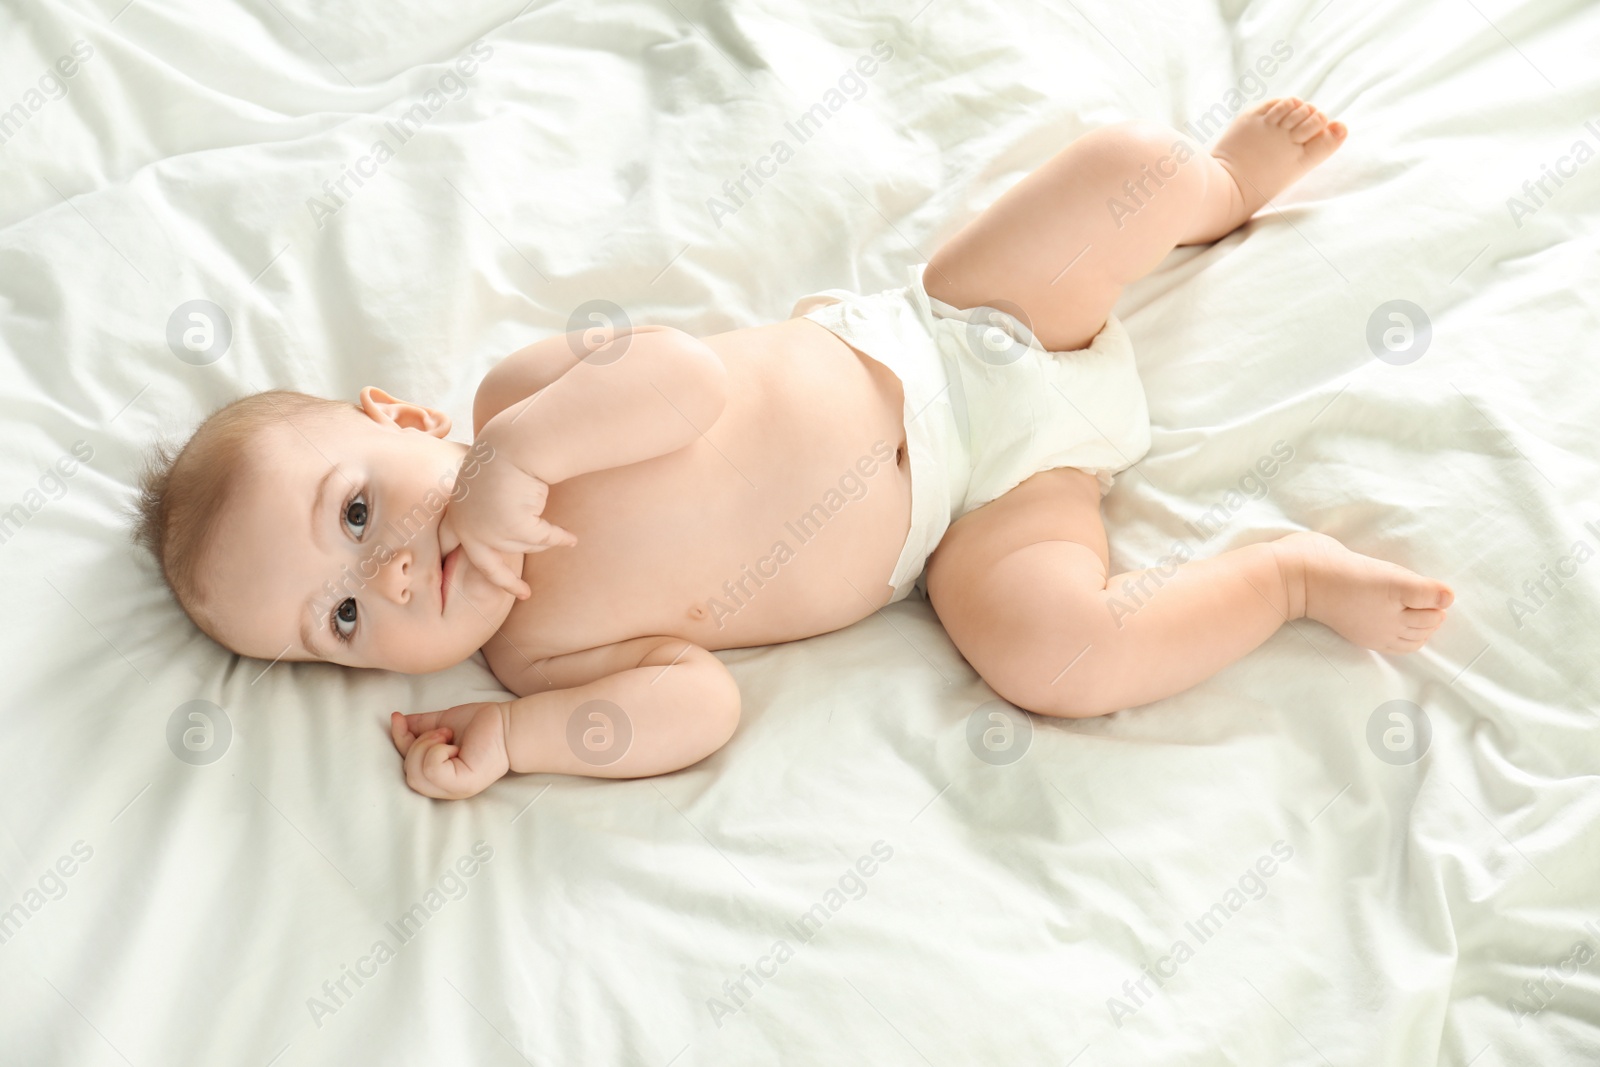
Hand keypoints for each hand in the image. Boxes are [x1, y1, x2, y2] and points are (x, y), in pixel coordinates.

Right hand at [390, 703, 511, 799]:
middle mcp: (446, 788)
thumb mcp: (443, 722)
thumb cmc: (482, 724)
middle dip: (417, 745)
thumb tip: (398, 721)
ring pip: (416, 774)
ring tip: (448, 736)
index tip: (397, 718)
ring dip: (426, 746)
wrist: (508, 724)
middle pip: (408, 773)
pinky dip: (436, 752)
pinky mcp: (462, 785)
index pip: (406, 765)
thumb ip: (420, 725)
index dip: (398, 741)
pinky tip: (454, 746)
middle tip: (443, 732)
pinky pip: (431, 770)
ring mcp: (454, 790)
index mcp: (440, 776)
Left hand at [440, 434, 576, 599]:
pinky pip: (543, 540)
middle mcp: (469, 527)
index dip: (450, 560)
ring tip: (562, 536)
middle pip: (487, 567)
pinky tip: (571, 539)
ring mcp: (490, 531)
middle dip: (507, 583)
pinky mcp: (514, 530)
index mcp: (456, 511)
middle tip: (524, 593)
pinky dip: (559, 538)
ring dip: (543, 539)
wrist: (517, 442)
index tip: (450, 578)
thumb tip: (496, 525)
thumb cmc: (505, 453)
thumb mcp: (483, 480)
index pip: (447, 543)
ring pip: (523, 546)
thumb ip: (481, 503)